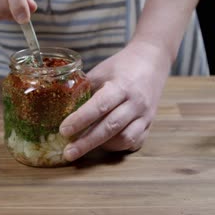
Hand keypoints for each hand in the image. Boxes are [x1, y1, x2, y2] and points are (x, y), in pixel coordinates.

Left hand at [59, 41, 171, 160]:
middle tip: (68, 153)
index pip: (100, 106)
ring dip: (104, 145)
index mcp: (122, 86)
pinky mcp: (150, 124)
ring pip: (125, 139)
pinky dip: (119, 146)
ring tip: (85, 146)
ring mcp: (145, 115)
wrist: (152, 60)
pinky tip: (105, 144)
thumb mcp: (101, 71)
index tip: (63, 131)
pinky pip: (135, 142)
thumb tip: (61, 106)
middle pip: (110, 127)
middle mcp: (136, 102)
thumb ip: (84, 89)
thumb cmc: (122, 66)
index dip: (80, 120)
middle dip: (87, 142)